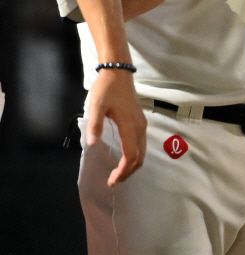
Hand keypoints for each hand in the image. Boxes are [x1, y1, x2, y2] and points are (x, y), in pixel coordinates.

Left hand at [87, 69, 146, 185]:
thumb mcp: (96, 105)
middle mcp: (139, 127)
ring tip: (117, 173)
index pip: (131, 155)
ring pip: (142, 152)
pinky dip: (134, 156)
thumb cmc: (107, 88)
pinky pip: (141, 145)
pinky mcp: (140, 122)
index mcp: (130, 125)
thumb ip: (95, 124)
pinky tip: (123, 158)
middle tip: (113, 181)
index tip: (111, 181)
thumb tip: (92, 144)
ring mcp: (141, 124)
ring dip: (132, 165)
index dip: (122, 171)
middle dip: (128, 172)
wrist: (118, 72)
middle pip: (140, 157)